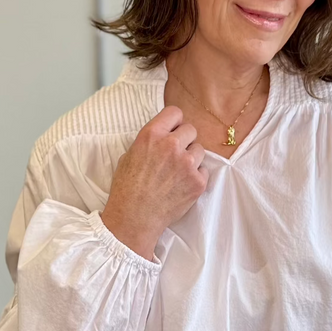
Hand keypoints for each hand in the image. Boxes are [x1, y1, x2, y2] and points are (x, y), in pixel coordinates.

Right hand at [101, 105, 207, 256]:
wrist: (134, 217)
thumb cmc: (127, 189)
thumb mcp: (129, 155)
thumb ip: (149, 142)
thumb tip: (162, 136)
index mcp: (151, 135)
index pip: (175, 112)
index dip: (175, 122)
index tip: (173, 131)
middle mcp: (171, 145)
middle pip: (191, 130)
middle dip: (185, 140)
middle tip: (176, 155)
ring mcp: (187, 164)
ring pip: (200, 150)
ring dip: (192, 158)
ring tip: (177, 173)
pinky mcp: (198, 181)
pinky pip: (204, 171)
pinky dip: (196, 177)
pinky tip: (182, 186)